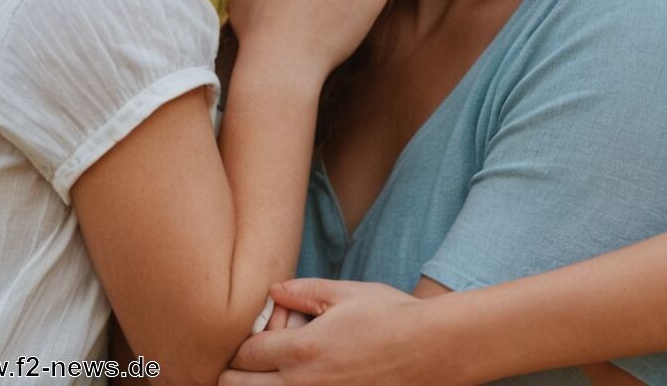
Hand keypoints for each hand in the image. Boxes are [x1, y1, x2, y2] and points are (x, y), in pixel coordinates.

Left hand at [218, 280, 433, 385]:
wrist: (432, 351)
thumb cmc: (391, 316)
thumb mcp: (346, 292)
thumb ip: (304, 291)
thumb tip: (272, 290)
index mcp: (302, 350)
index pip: (245, 355)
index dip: (237, 347)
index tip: (245, 339)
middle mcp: (302, 385)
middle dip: (234, 375)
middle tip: (242, 364)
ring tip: (264, 375)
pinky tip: (296, 381)